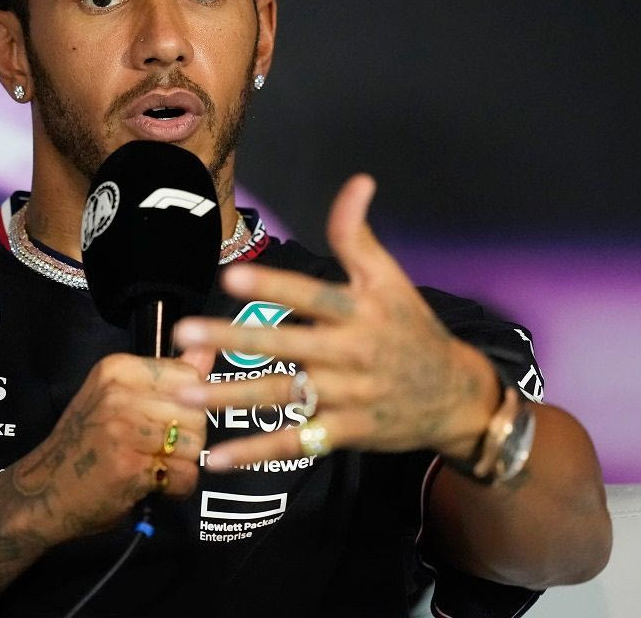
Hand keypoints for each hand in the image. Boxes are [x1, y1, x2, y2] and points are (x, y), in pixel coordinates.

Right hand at [9, 350, 211, 542]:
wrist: (45, 491)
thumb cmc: (87, 444)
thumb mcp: (120, 398)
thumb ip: (168, 376)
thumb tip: (209, 347)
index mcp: (118, 369)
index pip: (189, 376)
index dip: (187, 406)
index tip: (158, 421)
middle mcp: (119, 392)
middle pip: (197, 412)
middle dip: (187, 439)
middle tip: (153, 450)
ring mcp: (123, 428)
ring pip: (195, 444)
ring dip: (181, 464)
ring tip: (151, 466)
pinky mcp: (129, 465)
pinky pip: (184, 475)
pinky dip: (175, 488)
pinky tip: (149, 485)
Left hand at [174, 174, 497, 470]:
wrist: (456, 396)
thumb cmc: (412, 329)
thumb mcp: (392, 279)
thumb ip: (359, 235)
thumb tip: (357, 181)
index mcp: (360, 311)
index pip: (311, 296)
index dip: (274, 287)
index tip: (231, 276)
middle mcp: (350, 353)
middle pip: (284, 345)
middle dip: (233, 339)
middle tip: (185, 332)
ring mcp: (345, 396)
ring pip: (281, 394)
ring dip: (230, 396)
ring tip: (184, 392)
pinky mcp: (342, 432)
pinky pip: (294, 442)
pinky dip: (255, 452)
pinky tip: (214, 459)